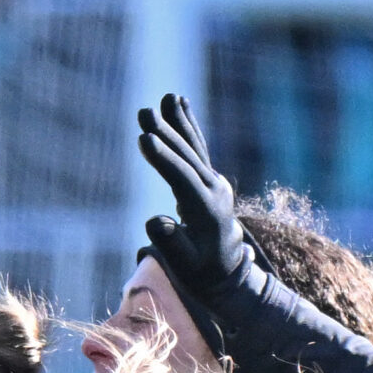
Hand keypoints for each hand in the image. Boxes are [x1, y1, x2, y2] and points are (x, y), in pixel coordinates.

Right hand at [136, 93, 252, 313]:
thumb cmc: (201, 274)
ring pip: (194, 147)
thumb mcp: (185, 268)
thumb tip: (154, 221)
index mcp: (208, 211)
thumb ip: (171, 244)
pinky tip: (179, 104)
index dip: (163, 159)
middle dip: (165, 133)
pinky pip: (197, 148)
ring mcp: (214, 182)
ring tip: (167, 97)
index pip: (182, 179)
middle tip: (144, 112)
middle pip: (187, 157)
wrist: (228, 274)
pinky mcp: (209, 179)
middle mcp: (215, 191)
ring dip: (178, 122)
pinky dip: (187, 126)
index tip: (145, 139)